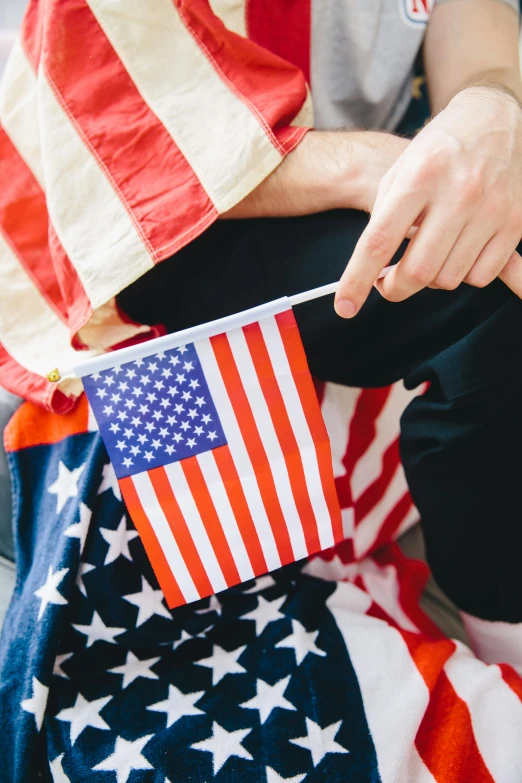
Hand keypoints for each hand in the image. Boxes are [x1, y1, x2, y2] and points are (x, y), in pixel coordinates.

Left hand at [335, 86, 521, 317]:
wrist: (493, 118)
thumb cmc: (437, 150)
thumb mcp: (400, 171)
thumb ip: (383, 219)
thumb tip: (373, 272)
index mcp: (419, 176)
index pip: (380, 241)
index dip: (358, 279)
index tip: (345, 307)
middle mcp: (458, 192)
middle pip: (417, 271)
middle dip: (395, 288)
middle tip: (388, 282)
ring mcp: (491, 209)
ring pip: (448, 279)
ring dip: (430, 279)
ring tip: (427, 254)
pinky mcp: (515, 222)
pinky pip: (480, 276)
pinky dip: (462, 275)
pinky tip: (456, 252)